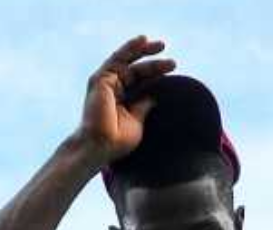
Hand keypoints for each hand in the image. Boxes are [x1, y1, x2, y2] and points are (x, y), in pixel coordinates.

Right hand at [73, 36, 176, 163]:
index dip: (156, 74)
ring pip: (127, 61)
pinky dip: (130, 48)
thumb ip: (143, 107)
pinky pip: (118, 58)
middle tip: (173, 61)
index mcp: (121, 100)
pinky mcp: (100, 79)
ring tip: (162, 45)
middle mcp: (112, 89)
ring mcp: (105, 83)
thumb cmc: (116, 141)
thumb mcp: (136, 122)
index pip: (140, 81)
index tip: (173, 70)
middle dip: (154, 62)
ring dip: (143, 51)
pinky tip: (143, 41)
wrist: (99, 146)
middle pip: (135, 70)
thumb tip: (153, 97)